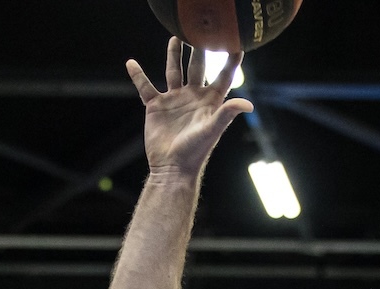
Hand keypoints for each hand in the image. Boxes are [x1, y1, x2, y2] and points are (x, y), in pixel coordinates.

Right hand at [125, 39, 252, 178]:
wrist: (172, 168)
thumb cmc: (195, 152)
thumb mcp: (212, 130)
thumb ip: (227, 114)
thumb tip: (248, 104)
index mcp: (210, 101)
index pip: (223, 76)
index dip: (231, 61)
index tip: (237, 43)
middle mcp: (193, 96)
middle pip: (198, 67)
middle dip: (200, 49)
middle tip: (203, 29)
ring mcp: (174, 100)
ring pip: (174, 71)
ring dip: (174, 55)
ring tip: (176, 37)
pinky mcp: (156, 106)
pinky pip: (146, 87)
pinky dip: (138, 75)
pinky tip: (131, 63)